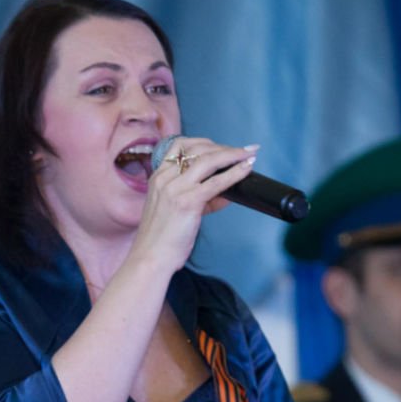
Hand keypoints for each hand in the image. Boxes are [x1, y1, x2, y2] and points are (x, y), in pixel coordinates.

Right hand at [129, 136, 258, 273]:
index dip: (204, 143)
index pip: (180, 146)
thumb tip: (225, 194)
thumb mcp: (176, 212)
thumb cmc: (161, 241)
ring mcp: (175, 189)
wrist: (150, 258)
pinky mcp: (188, 202)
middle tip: (242, 150)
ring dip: (233, 154)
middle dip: (223, 147)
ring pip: (208, 160)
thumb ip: (200, 200)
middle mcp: (165, 179)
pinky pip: (217, 182)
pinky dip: (235, 173)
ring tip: (249, 154)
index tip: (221, 147)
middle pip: (197, 149)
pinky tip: (247, 169)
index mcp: (158, 178)